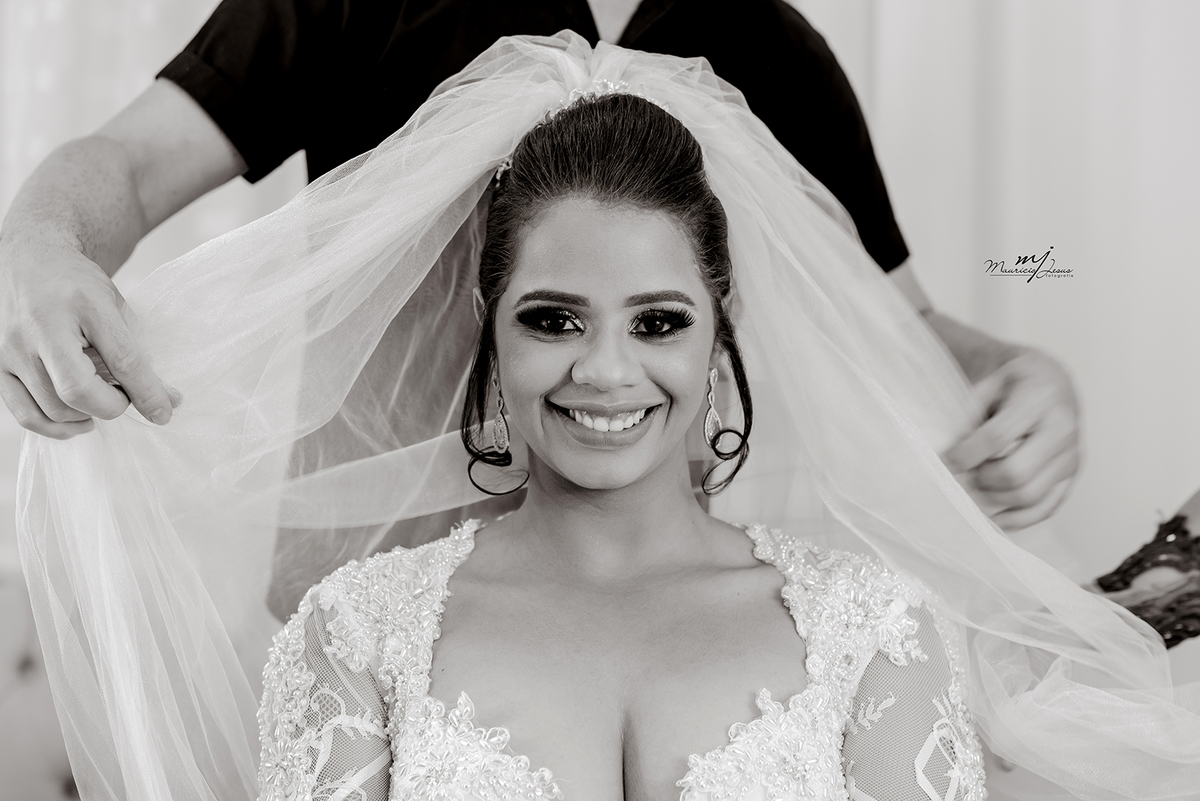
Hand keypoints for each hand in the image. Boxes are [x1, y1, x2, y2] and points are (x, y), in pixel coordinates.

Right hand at [0, 238, 174, 437]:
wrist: (27, 260)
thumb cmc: (76, 285)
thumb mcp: (113, 303)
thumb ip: (136, 347)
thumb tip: (166, 400)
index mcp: (82, 303)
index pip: (122, 359)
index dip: (146, 392)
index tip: (164, 411)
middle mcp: (40, 325)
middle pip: (78, 391)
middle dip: (112, 405)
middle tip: (123, 396)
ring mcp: (10, 348)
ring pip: (54, 408)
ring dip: (87, 415)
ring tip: (100, 399)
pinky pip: (27, 414)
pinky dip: (57, 426)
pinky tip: (77, 418)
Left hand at [942, 349, 1080, 529]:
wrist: (1049, 381)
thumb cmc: (1013, 383)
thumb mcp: (987, 385)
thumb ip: (968, 417)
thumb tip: (949, 457)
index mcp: (1039, 399)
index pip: (997, 437)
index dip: (966, 454)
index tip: (944, 461)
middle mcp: (1063, 428)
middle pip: (1016, 472)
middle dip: (980, 480)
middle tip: (960, 477)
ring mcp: (1071, 455)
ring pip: (1029, 496)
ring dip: (994, 500)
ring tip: (972, 490)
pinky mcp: (1071, 475)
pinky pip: (1047, 508)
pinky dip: (1018, 519)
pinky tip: (994, 518)